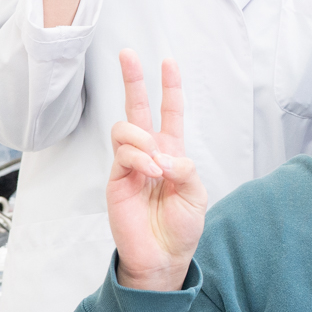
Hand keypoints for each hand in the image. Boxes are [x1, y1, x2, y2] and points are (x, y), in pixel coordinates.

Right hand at [107, 50, 208, 291]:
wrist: (162, 257)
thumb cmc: (181, 227)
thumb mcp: (195, 194)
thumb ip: (186, 169)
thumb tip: (166, 154)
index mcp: (171, 153)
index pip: (169, 113)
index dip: (170, 88)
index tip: (169, 62)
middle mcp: (149, 153)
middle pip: (137, 108)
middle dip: (132, 80)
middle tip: (128, 54)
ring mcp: (130, 165)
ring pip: (126, 129)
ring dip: (144, 141)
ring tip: (158, 166)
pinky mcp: (116, 180)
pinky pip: (124, 154)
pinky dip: (140, 159)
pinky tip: (151, 173)